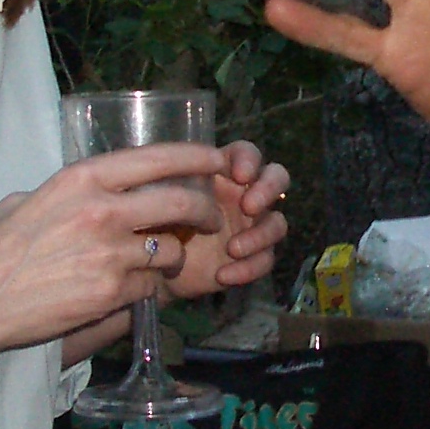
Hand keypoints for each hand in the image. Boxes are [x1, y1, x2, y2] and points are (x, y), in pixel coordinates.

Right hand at [0, 142, 222, 356]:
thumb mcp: (26, 201)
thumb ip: (68, 194)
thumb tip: (92, 192)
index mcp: (81, 179)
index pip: (157, 158)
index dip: (195, 157)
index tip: (216, 160)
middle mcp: (101, 209)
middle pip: (179, 201)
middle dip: (203, 211)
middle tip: (209, 219)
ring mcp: (109, 252)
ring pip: (169, 249)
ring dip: (170, 258)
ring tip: (156, 264)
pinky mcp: (110, 291)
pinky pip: (149, 287)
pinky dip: (145, 290)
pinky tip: (126, 291)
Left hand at [165, 139, 290, 298]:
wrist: (152, 263)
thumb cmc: (155, 218)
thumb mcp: (160, 193)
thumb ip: (178, 178)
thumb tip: (196, 168)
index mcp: (223, 171)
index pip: (248, 153)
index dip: (250, 160)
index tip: (239, 175)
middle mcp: (244, 193)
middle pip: (277, 178)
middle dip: (268, 189)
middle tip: (249, 206)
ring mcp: (251, 225)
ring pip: (277, 223)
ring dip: (260, 235)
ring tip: (232, 248)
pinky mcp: (251, 256)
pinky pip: (265, 260)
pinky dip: (248, 268)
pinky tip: (223, 275)